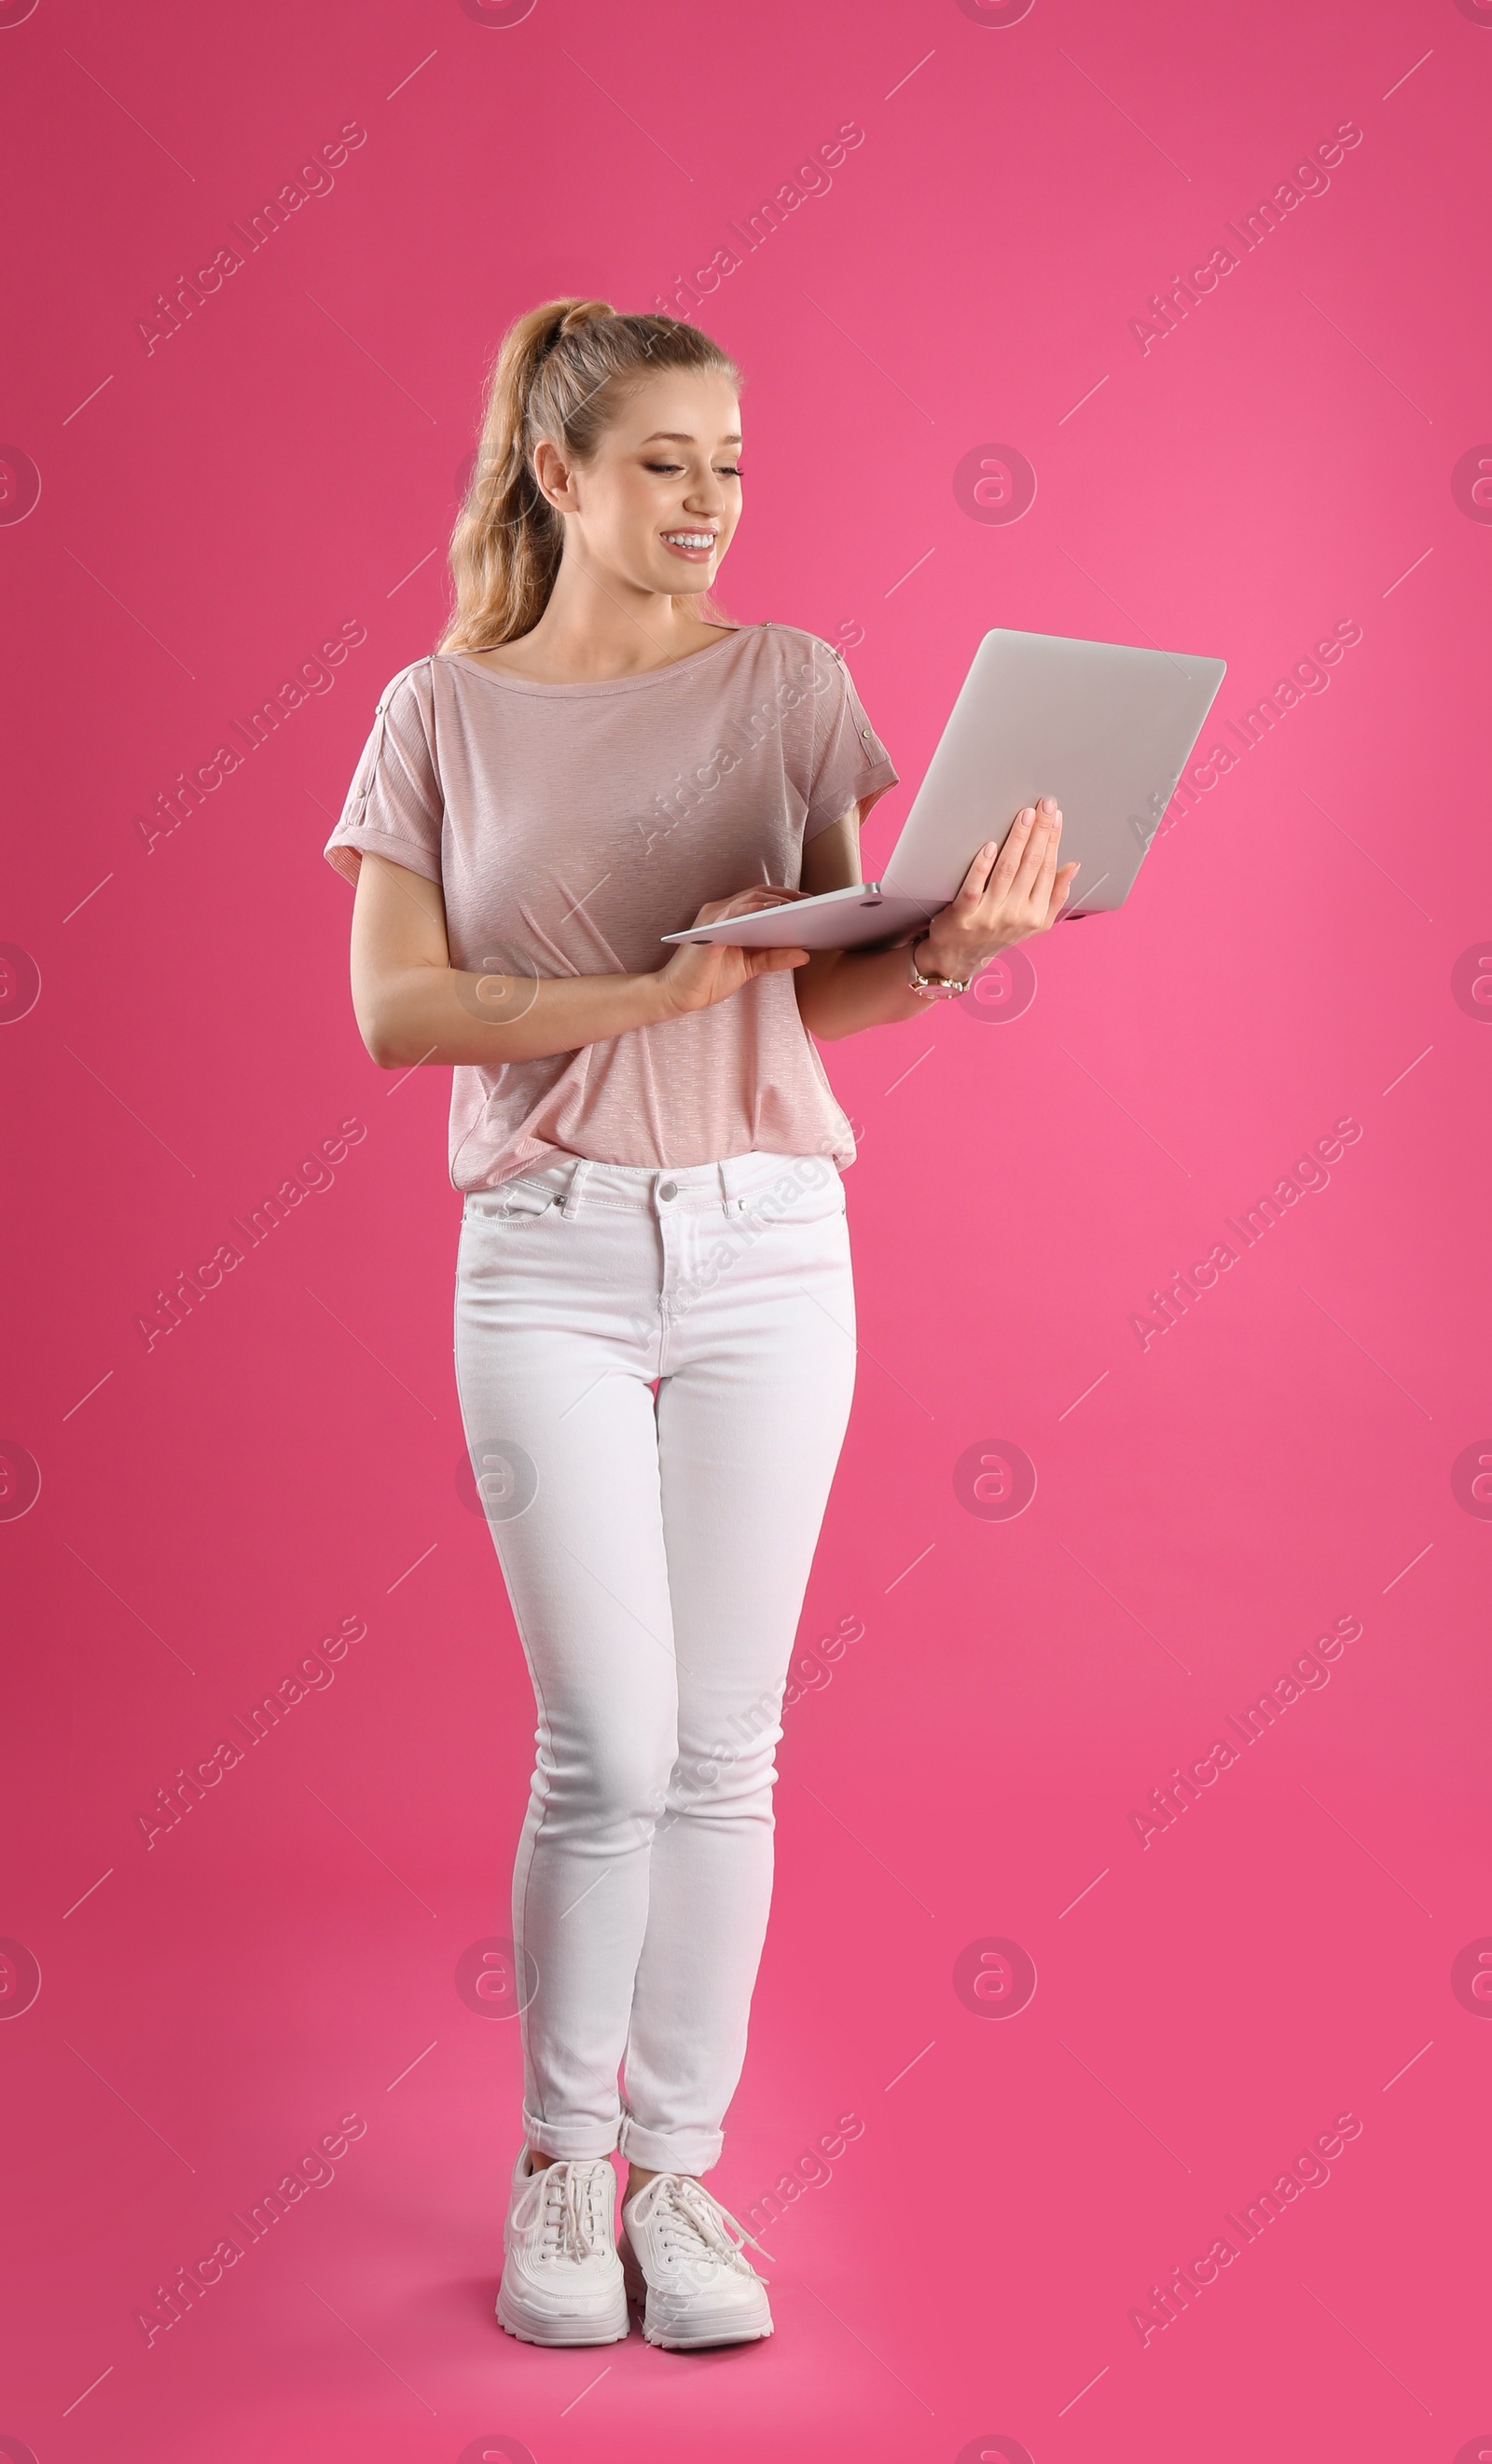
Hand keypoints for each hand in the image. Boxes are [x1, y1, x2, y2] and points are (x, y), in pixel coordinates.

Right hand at [656, 884, 810, 1017]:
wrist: (677, 995)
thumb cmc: (708, 980)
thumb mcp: (748, 968)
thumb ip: (773, 958)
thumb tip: (805, 954)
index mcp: (727, 916)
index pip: (759, 898)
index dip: (784, 897)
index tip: (809, 902)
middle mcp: (719, 911)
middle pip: (758, 893)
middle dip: (787, 895)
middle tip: (811, 901)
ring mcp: (713, 919)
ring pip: (749, 899)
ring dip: (776, 900)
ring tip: (800, 907)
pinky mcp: (709, 931)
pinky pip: (736, 913)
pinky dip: (756, 910)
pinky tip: (776, 913)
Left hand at [917, 799, 1079, 981]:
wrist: (960, 958)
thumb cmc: (998, 933)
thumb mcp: (1035, 922)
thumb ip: (1056, 894)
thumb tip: (1074, 866)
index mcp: (1036, 914)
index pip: (1048, 869)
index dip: (1053, 840)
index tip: (1056, 816)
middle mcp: (1016, 915)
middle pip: (1031, 865)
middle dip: (1040, 831)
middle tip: (1044, 805)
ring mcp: (989, 914)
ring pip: (1007, 870)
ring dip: (1017, 839)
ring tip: (1024, 816)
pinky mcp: (964, 914)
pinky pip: (974, 886)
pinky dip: (983, 865)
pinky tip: (990, 846)